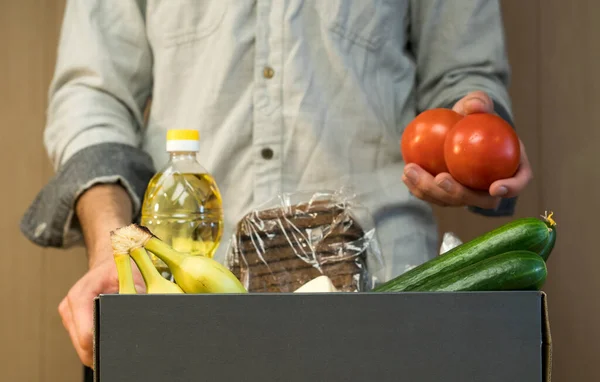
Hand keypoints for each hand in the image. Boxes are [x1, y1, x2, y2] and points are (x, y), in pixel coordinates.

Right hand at [59, 183, 140, 367]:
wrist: (110, 258)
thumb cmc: (122, 265)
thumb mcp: (134, 277)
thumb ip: (136, 297)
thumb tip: (145, 315)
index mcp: (80, 296)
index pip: (86, 334)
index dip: (104, 345)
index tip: (121, 349)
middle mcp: (70, 308)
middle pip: (83, 345)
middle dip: (103, 351)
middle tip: (125, 354)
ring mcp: (69, 316)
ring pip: (83, 346)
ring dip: (99, 349)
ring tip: (121, 346)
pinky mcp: (74, 321)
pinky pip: (84, 340)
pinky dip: (97, 343)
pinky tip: (113, 341)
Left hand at [402, 91, 532, 208]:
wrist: (458, 130)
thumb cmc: (474, 117)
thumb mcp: (478, 105)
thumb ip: (479, 103)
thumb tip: (473, 106)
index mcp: (511, 167)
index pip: (518, 182)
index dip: (510, 188)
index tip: (494, 187)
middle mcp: (492, 187)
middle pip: (479, 200)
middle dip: (457, 193)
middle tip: (440, 178)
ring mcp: (469, 195)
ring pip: (452, 201)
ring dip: (430, 191)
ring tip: (410, 171)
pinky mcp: (448, 196)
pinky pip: (434, 196)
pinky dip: (418, 188)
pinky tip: (405, 174)